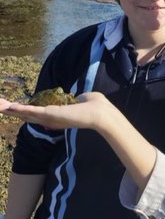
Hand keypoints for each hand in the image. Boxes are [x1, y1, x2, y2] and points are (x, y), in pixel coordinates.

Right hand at [0, 90, 114, 130]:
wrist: (101, 113)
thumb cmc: (95, 106)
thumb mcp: (82, 100)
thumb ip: (76, 100)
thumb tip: (76, 98)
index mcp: (57, 117)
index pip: (37, 115)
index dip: (25, 111)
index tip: (14, 108)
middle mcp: (50, 120)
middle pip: (28, 116)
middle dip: (14, 112)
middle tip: (1, 107)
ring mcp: (49, 118)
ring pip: (27, 115)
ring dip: (13, 110)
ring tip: (1, 107)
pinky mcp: (50, 115)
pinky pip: (32, 112)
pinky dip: (20, 109)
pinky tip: (10, 107)